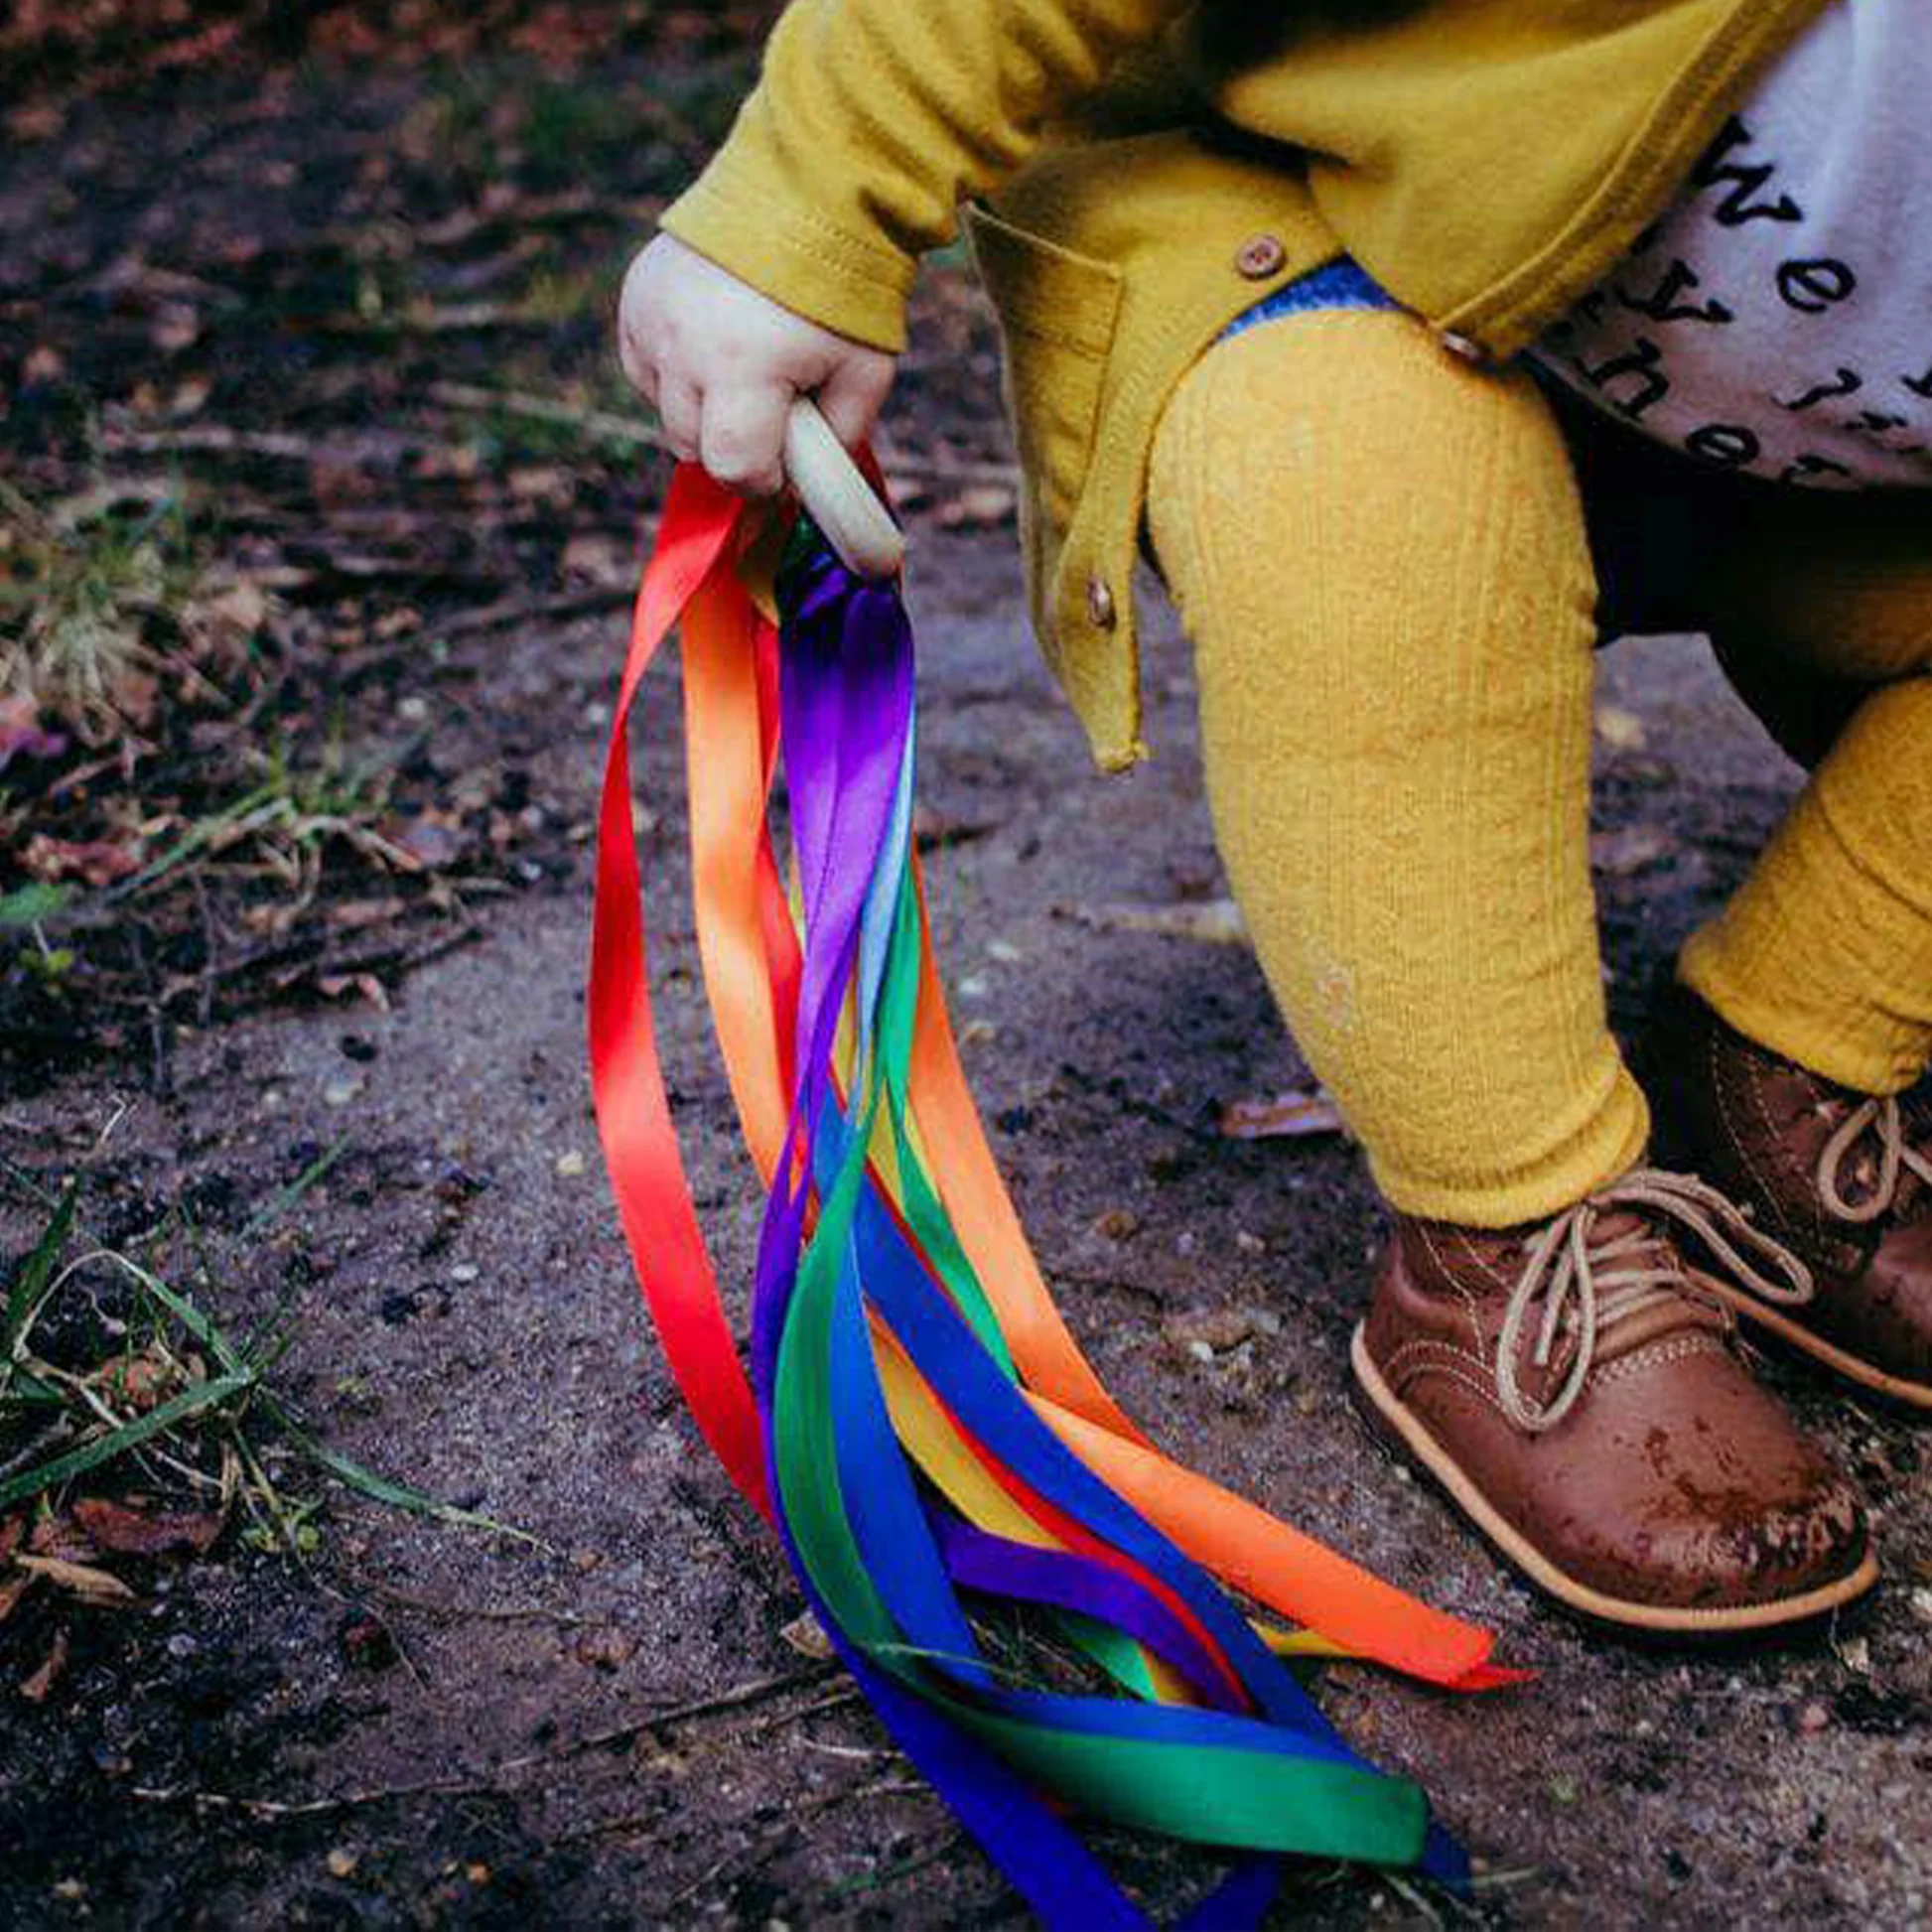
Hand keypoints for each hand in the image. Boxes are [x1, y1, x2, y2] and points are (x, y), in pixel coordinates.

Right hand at [617, 234, 895, 496]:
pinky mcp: (636, 298)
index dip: (763, 482)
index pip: (733, 468)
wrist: (806, 191)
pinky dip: (675, 377)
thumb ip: (838, 440)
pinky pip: (645, 371)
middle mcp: (684, 347)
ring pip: (665, 413)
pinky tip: (713, 350)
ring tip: (747, 375)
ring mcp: (653, 320)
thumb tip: (806, 482)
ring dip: (703, 415)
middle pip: (693, 448)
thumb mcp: (865, 374)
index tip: (785, 469)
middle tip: (773, 418)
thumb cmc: (843, 291)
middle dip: (736, 448)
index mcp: (742, 369)